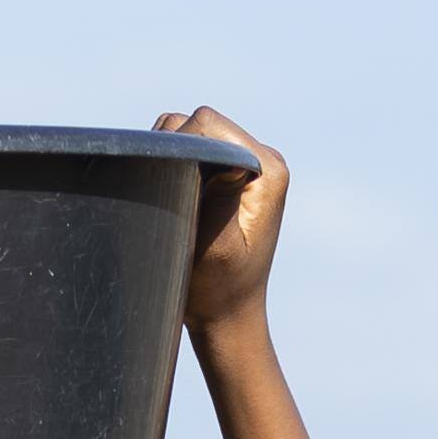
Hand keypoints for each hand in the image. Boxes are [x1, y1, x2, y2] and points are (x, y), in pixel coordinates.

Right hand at [162, 105, 286, 331]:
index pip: (208, 124)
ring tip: (174, 201)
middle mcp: (263, 158)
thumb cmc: (219, 290)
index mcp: (268, 170)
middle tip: (171, 199)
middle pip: (199, 123)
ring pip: (190, 132)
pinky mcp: (230, 173)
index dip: (178, 144)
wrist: (227, 315)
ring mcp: (246, 163)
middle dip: (175, 152)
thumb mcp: (218, 250)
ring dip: (173, 159)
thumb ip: (219, 199)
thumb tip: (221, 156)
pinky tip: (177, 199)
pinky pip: (192, 149)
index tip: (170, 188)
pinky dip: (175, 165)